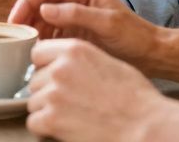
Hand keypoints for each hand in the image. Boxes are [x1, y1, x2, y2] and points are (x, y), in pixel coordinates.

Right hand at [9, 0, 159, 70]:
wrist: (151, 54)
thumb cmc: (135, 37)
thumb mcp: (108, 24)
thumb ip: (77, 14)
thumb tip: (44, 9)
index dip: (25, 2)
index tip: (15, 22)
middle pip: (38, 1)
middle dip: (24, 17)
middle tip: (14, 38)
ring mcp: (72, 13)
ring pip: (40, 17)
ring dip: (31, 30)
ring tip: (23, 48)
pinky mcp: (72, 29)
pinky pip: (49, 32)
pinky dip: (40, 41)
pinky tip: (36, 53)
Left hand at [26, 39, 164, 140]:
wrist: (145, 126)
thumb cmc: (135, 98)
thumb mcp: (107, 62)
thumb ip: (80, 60)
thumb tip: (63, 64)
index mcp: (74, 49)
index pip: (38, 53)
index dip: (45, 67)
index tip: (54, 78)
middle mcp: (60, 68)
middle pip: (35, 79)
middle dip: (48, 91)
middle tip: (70, 103)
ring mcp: (53, 93)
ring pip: (33, 101)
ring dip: (47, 111)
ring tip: (71, 117)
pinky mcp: (51, 118)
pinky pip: (33, 122)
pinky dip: (45, 129)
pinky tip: (64, 129)